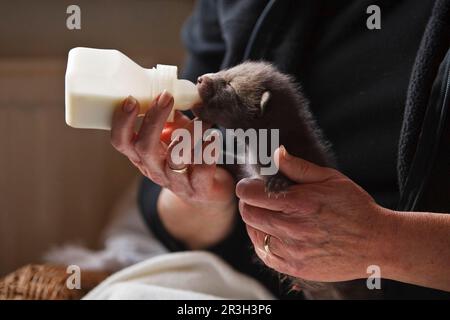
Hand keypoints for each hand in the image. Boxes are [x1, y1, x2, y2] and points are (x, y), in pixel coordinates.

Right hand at [110, 92, 235, 247]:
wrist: (206, 192)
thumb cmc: (186, 158)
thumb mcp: (171, 137)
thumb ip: (168, 117)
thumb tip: (169, 88)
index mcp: (142, 155)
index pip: (121, 142)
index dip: (122, 122)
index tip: (131, 99)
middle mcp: (155, 169)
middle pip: (144, 148)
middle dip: (153, 120)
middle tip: (166, 97)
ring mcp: (176, 181)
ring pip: (175, 157)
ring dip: (188, 133)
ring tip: (201, 118)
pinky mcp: (199, 188)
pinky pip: (202, 171)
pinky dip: (208, 151)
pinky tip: (213, 137)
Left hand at [236, 146, 387, 281]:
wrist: (376, 244)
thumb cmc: (354, 207)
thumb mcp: (330, 179)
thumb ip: (299, 167)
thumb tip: (276, 153)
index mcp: (299, 202)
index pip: (250, 193)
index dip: (246, 186)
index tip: (251, 184)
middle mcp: (292, 228)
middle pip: (248, 213)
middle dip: (248, 202)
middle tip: (258, 198)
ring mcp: (292, 251)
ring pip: (253, 233)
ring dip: (254, 221)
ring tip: (268, 214)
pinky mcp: (294, 267)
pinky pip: (264, 254)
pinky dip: (262, 241)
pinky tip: (273, 233)